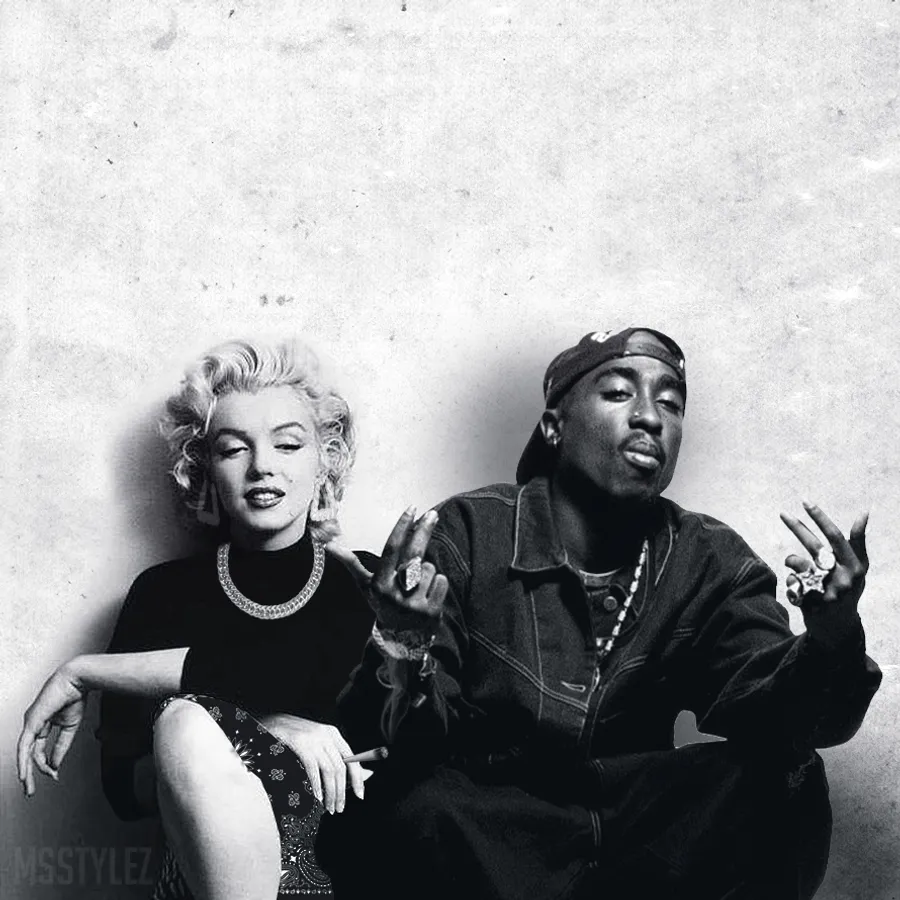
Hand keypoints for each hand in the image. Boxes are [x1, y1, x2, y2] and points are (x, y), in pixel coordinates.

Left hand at [18, 665, 87, 795]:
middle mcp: (32, 725)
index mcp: (41, 724)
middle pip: (28, 754)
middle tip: (29, 791)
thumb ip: (61, 746)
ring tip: (27, 786)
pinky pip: (25, 746)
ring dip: (26, 771)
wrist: (77, 680)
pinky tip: (23, 774)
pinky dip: (23, 761)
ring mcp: (30, 723)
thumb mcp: (70, 727)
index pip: (39, 749)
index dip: (46, 764)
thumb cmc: (75, 697)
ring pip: (25, 752)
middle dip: (29, 773)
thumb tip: (55, 764)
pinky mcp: (32, 722)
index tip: (54, 775)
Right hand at [256, 714, 372, 813]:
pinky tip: (317, 798)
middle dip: (341, 792)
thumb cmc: (294, 738)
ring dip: (331, 793)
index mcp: (333, 734)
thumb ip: (334, 758)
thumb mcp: (317, 744)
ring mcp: (314, 739)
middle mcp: (326, 735)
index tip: (360, 795)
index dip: (357, 778)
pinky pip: (313, 769)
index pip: (352, 758)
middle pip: (341, 768)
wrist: (270, 723)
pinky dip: (317, 786)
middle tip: (338, 809)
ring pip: (330, 771)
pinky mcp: (301, 744)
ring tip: (328, 808)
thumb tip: (357, 778)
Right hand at [326, 506, 448, 635]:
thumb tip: (328, 545)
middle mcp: (395, 594)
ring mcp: (414, 604)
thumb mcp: (366, 586)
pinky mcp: (432, 612)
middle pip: (413, 554)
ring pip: (428, 568)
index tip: (411, 510)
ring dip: (426, 572)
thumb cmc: (383, 604)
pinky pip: (441, 581)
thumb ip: (351, 564)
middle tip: (432, 514)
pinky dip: (437, 584)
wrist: (401, 640)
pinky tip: (427, 595)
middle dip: (423, 531)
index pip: (392, 550)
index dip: (402, 528)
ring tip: (416, 587)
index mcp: (378, 585)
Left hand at [780, 502, 868, 646]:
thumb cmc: (848, 589)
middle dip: (797, 526)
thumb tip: (864, 512)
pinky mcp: (810, 603)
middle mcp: (842, 579)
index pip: (835, 537)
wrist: (838, 627)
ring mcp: (826, 592)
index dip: (820, 518)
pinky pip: (790, 580)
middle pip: (813, 546)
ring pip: (797, 563)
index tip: (806, 501)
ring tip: (804, 573)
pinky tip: (802, 591)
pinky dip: (792, 582)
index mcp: (855, 568)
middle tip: (782, 512)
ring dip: (794, 563)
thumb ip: (857, 542)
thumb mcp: (858, 568)